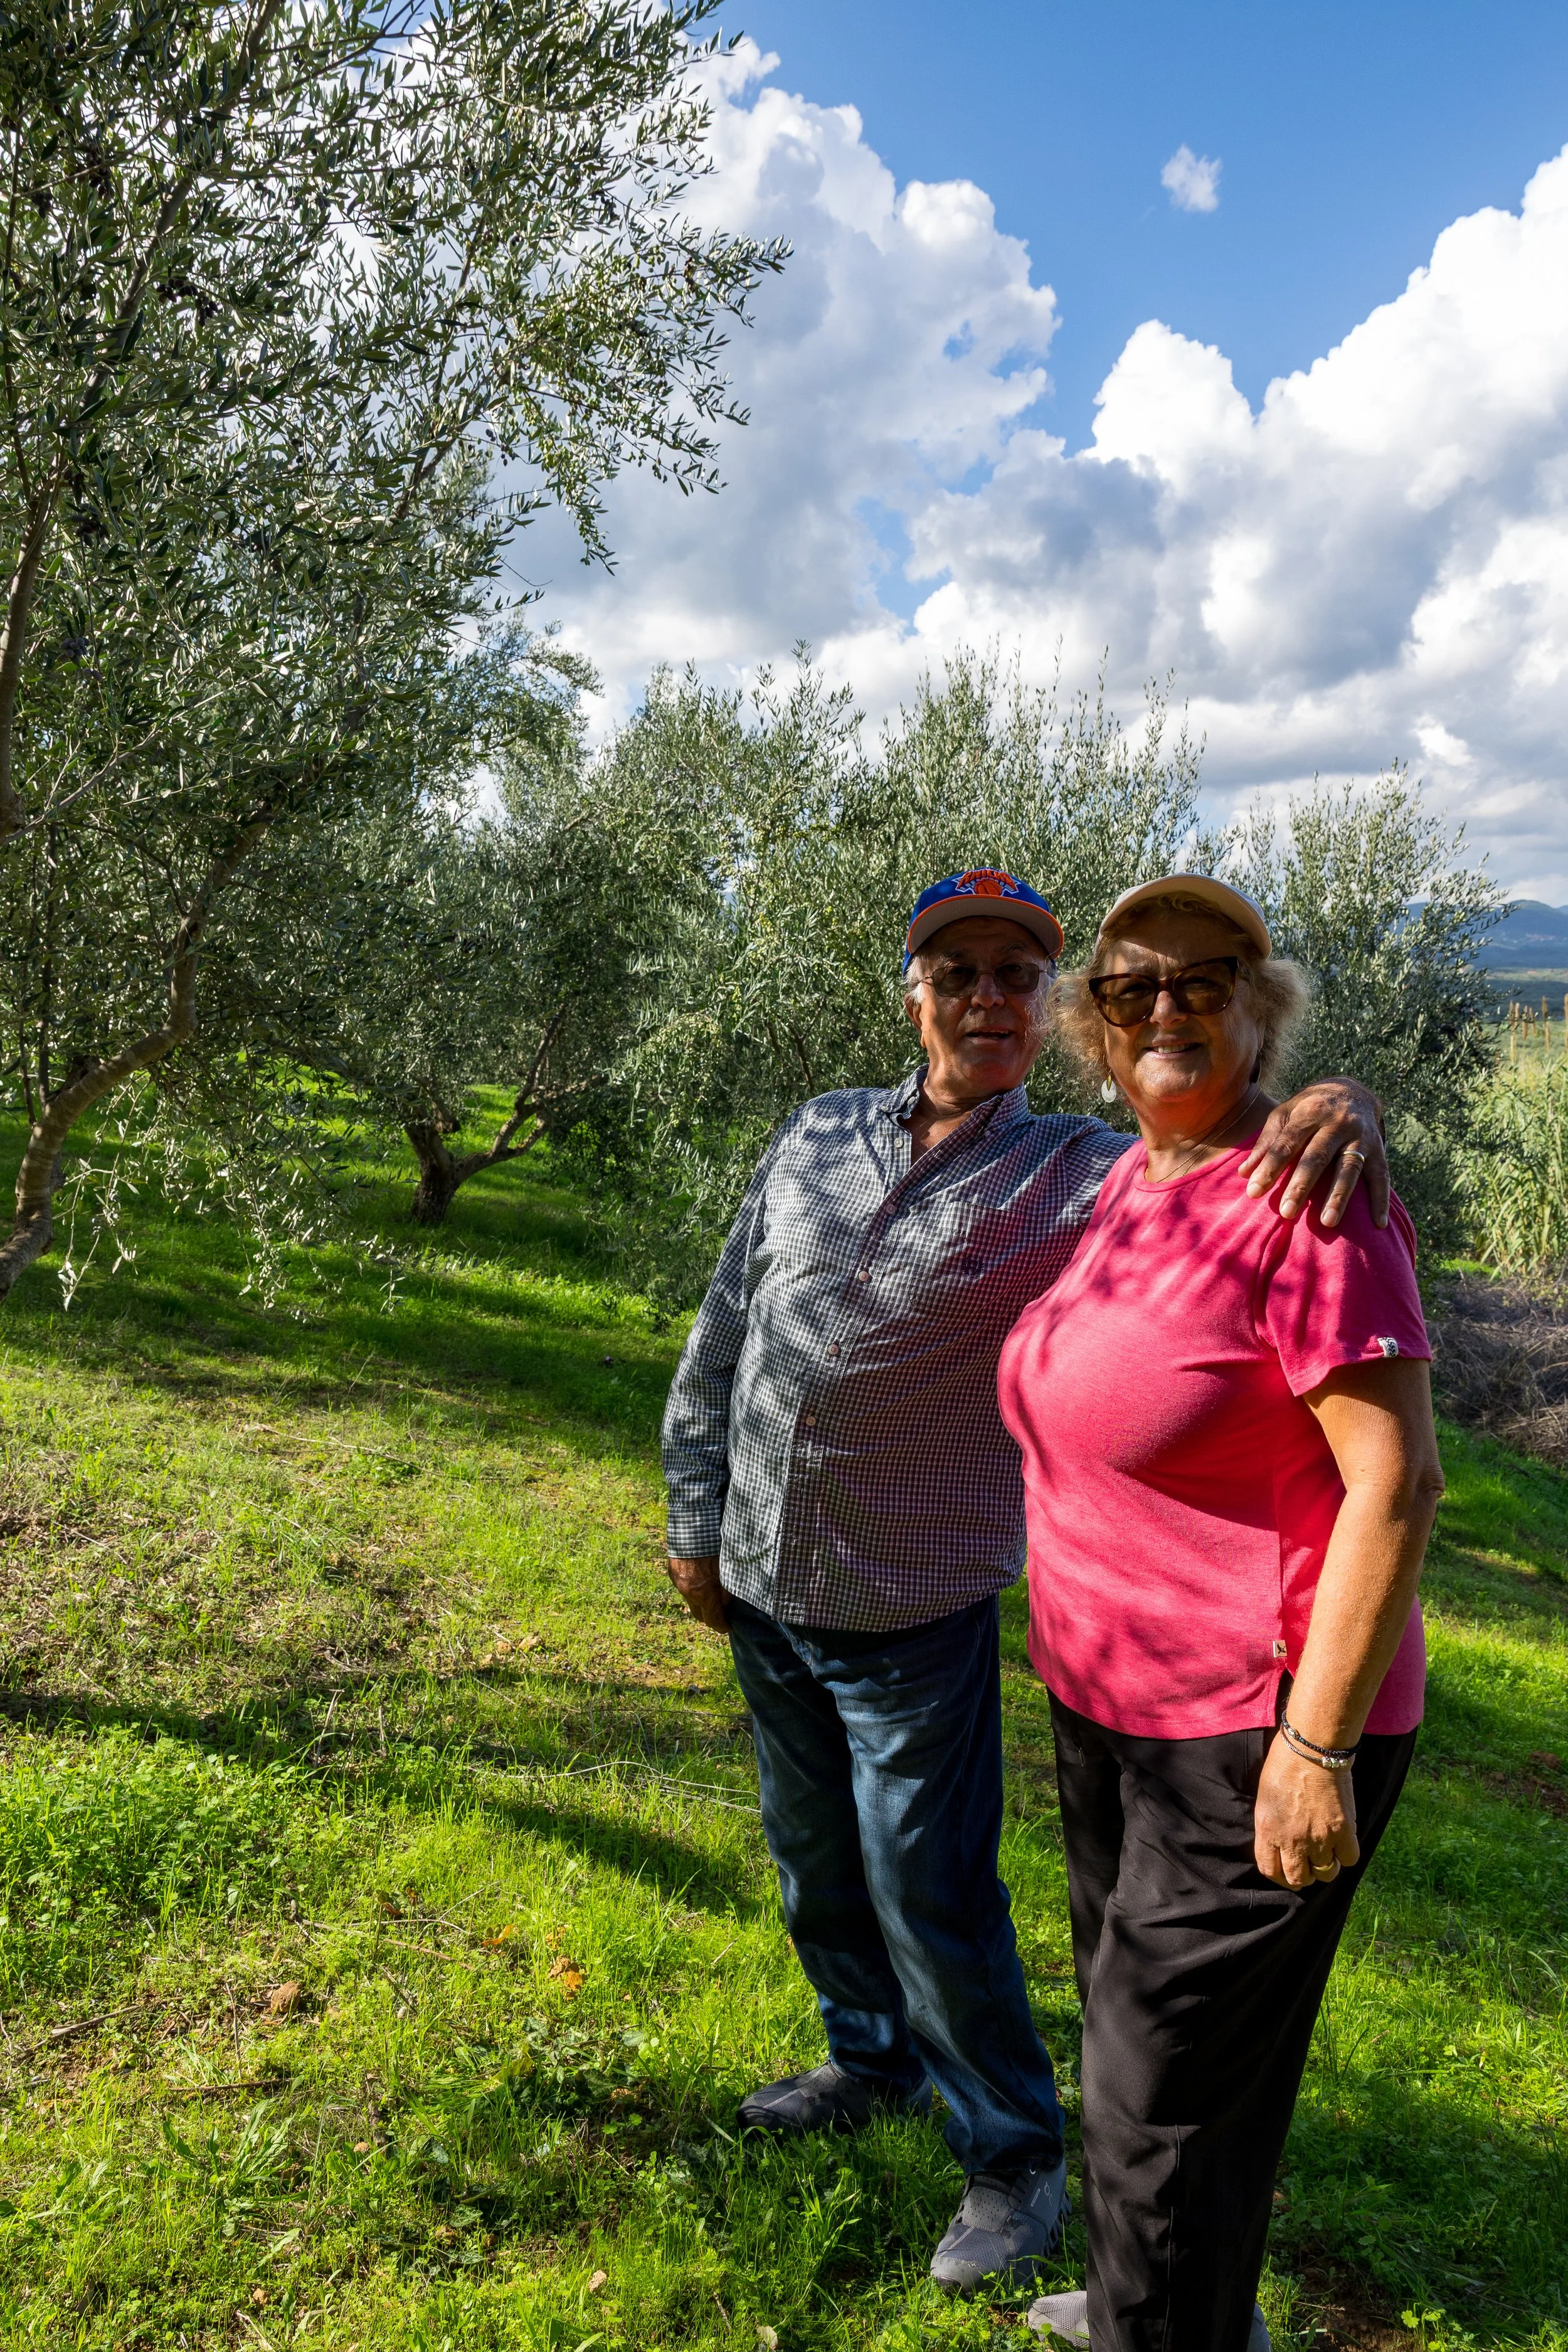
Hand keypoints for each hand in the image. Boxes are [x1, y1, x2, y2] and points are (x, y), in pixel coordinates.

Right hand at [666, 1554, 728, 1632]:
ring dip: (701, 1603)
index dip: (723, 1627)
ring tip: (713, 1595)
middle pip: (700, 1616)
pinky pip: (684, 1589)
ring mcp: (678, 1583)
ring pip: (691, 1602)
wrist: (693, 1526)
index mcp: (704, 1593)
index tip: (730, 1626)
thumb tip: (726, 1604)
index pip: (713, 1621)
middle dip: (711, 1617)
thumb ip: (727, 1592)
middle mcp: (688, 1592)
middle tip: (723, 1613)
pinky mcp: (672, 1574)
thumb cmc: (715, 1547)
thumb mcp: (728, 1571)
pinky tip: (701, 1580)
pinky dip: (693, 1590)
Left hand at [1240, 1078, 1388, 1228]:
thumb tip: (1243, 1174)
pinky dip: (1381, 1200)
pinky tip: (1378, 1224)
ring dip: (1339, 1196)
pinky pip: (1382, 1177)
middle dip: (1301, 1185)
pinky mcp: (1379, 1150)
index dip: (1270, 1167)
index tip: (1254, 1191)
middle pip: (1317, 1157)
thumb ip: (1266, 1143)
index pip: (1287, 1143)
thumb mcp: (1285, 1114)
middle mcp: (1338, 1123)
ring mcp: (1361, 1137)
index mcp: (1310, 1112)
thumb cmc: (1309, 1108)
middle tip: (1286, 1212)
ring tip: (1327, 1222)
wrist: (1352, 1090)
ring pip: (1349, 1168)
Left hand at [1254, 1734, 1360, 1888]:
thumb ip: (1271, 1826)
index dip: (1280, 1876)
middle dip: (1304, 1876)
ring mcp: (1319, 1838)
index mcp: (1267, 1831)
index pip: (1270, 1871)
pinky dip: (1347, 1854)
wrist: (1311, 1750)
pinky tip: (1343, 1842)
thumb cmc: (1284, 1767)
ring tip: (1327, 1852)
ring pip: (1326, 1873)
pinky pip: (1349, 1859)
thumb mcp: (1265, 1800)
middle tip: (1310, 1864)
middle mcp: (1292, 1841)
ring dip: (1327, 1866)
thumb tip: (1279, 1844)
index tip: (1287, 1870)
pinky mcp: (1343, 1831)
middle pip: (1299, 1879)